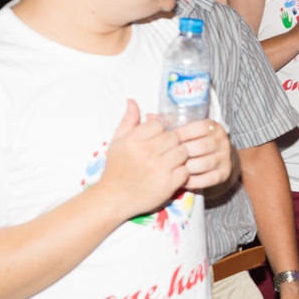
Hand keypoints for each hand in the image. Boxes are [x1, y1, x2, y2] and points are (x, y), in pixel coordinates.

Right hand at [98, 101, 188, 216]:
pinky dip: (182, 173)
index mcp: (134, 140)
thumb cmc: (116, 168)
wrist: (113, 198)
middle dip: (173, 143)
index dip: (161, 130)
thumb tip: (132, 101)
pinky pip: (185, 171)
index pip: (159, 124)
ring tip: (170, 161)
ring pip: (183, 152)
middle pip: (174, 137)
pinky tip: (172, 174)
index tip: (157, 139)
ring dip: (180, 156)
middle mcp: (147, 152)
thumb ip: (128, 121)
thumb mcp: (117, 142)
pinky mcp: (167, 184)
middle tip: (167, 151)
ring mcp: (158, 168)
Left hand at [172, 118, 232, 190]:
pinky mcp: (224, 174)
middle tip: (167, 156)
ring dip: (186, 167)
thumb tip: (151, 117)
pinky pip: (207, 179)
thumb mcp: (190, 130)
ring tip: (172, 168)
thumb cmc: (196, 142)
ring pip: (204, 163)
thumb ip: (172, 123)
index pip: (201, 128)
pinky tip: (180, 179)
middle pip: (202, 146)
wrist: (218, 160)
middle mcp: (223, 142)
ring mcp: (225, 158)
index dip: (184, 132)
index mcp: (214, 128)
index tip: (169, 137)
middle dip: (182, 152)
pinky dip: (193, 181)